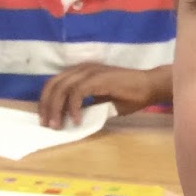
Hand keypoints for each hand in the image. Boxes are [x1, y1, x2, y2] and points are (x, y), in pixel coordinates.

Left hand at [37, 64, 172, 128]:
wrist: (150, 87)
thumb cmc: (130, 95)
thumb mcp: (102, 103)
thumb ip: (87, 106)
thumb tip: (71, 119)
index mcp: (81, 72)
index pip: (55, 84)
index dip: (46, 101)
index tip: (46, 119)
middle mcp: (81, 69)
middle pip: (53, 85)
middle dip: (46, 106)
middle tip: (47, 125)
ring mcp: (89, 72)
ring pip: (62, 88)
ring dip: (56, 108)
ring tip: (57, 125)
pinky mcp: (97, 78)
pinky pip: (77, 92)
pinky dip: (73, 107)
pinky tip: (76, 120)